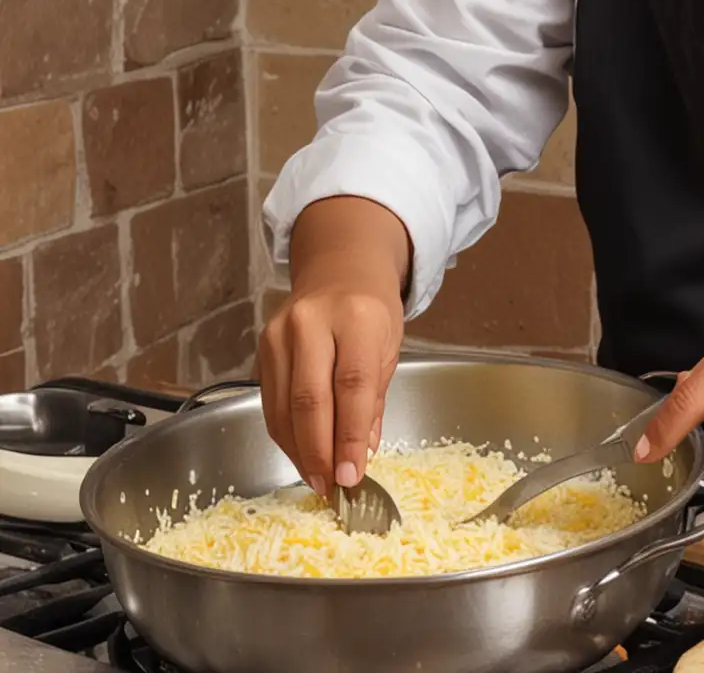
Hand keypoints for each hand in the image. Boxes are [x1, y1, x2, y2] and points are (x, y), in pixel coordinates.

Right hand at [257, 197, 409, 497]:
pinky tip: (300, 453)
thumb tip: (363, 453)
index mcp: (357, 318)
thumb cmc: (372, 309)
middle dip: (320, 451)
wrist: (340, 268)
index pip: (353, 385)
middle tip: (331, 486)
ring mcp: (281, 333)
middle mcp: (313, 322)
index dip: (351, 436)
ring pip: (283, 406)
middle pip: (311, 399)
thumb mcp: (390, 344)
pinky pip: (269, 401)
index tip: (353, 475)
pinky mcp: (261, 346)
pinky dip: (284, 434)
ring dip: (299, 450)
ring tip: (316, 478)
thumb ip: (374, 398)